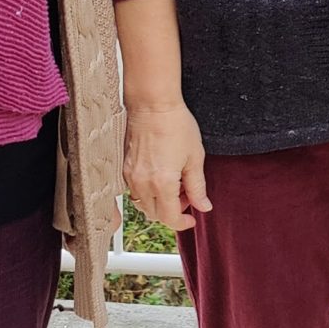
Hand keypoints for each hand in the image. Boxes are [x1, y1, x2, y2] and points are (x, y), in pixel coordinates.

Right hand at [124, 99, 209, 232]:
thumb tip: (203, 206)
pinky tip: (161, 177)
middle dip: (173, 211)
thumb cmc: (175, 125)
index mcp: (162, 183)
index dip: (182, 223)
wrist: (152, 104)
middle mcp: (142, 183)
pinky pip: (135, 191)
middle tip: (188, 195)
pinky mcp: (124, 168)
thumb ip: (198, 187)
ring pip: (143, 204)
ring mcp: (130, 176)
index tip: (192, 218)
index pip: (169, 218)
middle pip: (155, 214)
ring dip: (159, 203)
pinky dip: (148, 192)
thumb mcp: (195, 157)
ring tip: (175, 184)